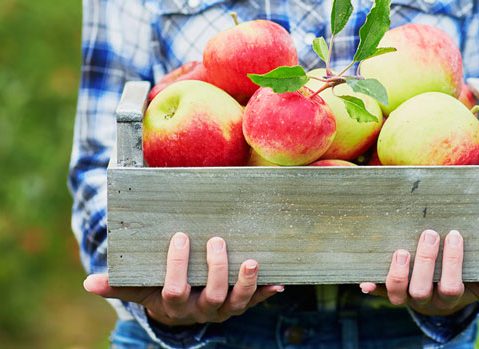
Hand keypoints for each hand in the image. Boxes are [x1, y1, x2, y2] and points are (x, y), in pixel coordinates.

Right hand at [84, 233, 283, 325]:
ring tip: (251, 261)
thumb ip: (120, 284)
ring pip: (236, 302)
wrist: (182, 310)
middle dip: (215, 270)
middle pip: (210, 296)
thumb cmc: (160, 290)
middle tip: (217, 241)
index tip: (180, 237)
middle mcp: (201, 311)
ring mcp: (223, 309)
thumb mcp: (140, 288)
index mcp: (175, 305)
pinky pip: (256, 301)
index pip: (174, 289)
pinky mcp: (240, 304)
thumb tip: (89, 282)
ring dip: (246, 283)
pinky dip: (266, 292)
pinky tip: (279, 282)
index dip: (177, 266)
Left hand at [360, 230, 478, 315]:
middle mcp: (424, 299)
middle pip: (422, 289)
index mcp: (448, 297)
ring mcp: (403, 296)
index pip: (452, 286)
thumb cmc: (458, 282)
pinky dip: (370, 286)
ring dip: (397, 274)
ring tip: (400, 250)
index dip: (452, 264)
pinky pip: (376, 291)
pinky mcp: (386, 290)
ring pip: (397, 293)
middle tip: (429, 234)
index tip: (454, 235)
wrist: (434, 295)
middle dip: (425, 262)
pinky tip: (364, 280)